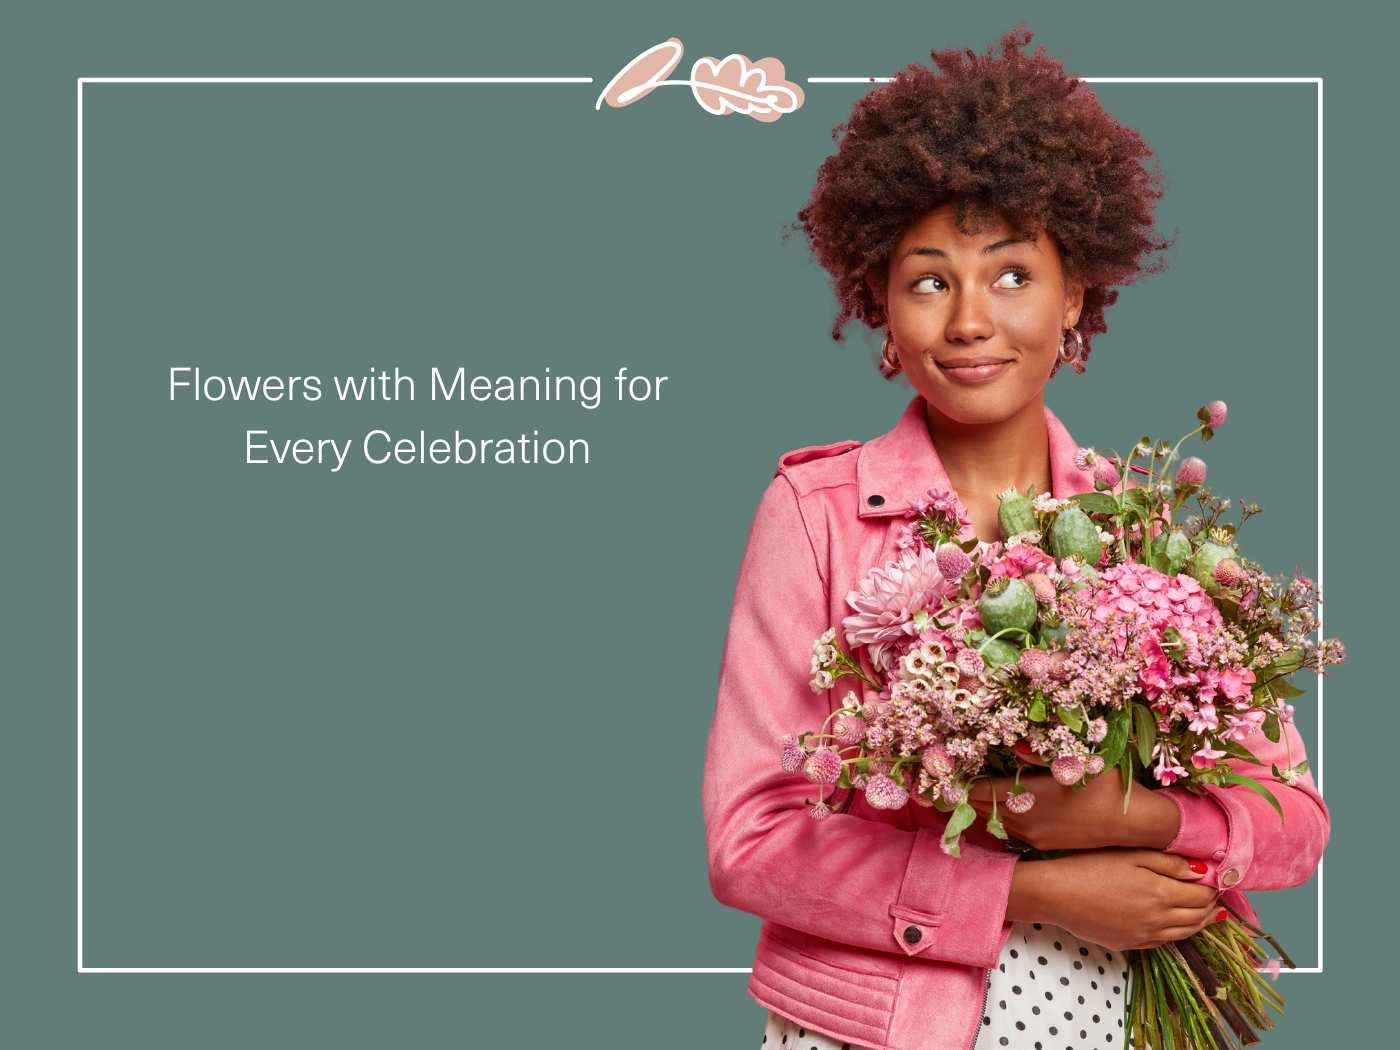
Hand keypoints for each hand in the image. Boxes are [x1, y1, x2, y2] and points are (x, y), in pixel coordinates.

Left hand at [968, 760, 1181, 850]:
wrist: (1134, 823)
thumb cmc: (1107, 785)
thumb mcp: (1079, 760)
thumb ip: (1042, 753)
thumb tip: (1014, 746)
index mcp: (1029, 796)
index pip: (979, 791)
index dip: (962, 780)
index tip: (952, 767)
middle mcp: (1025, 819)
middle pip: (980, 808)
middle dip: (968, 792)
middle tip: (958, 774)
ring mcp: (1032, 835)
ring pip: (993, 820)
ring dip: (983, 805)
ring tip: (977, 785)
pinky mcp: (1041, 844)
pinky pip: (1009, 829)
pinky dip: (1000, 815)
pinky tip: (1004, 801)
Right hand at [1007, 849, 1222, 949]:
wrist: (1057, 894)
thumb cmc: (1091, 866)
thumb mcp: (1131, 855)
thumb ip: (1169, 863)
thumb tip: (1203, 871)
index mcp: (1161, 894)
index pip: (1202, 895)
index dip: (1213, 887)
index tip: (1217, 879)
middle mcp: (1159, 920)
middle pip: (1197, 917)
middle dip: (1210, 905)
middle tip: (1215, 895)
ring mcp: (1145, 935)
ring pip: (1184, 933)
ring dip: (1200, 923)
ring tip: (1208, 913)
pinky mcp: (1130, 944)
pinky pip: (1164, 942)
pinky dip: (1178, 934)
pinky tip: (1178, 926)